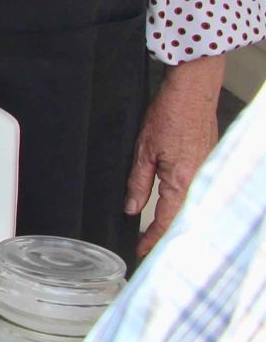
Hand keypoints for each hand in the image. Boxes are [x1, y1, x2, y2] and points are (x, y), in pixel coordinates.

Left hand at [126, 61, 222, 255]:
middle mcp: (199, 181)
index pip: (166, 220)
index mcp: (181, 181)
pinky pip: (197, 192)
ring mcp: (208, 173)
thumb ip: (138, 183)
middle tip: (149, 248)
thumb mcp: (143, 150)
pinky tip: (176, 209)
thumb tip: (131, 208)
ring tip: (159, 235)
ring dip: (176, 222)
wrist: (194, 92)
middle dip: (166, 237)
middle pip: (183, 219)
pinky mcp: (209, 164)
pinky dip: (185, 205)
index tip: (141, 250)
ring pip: (191, 207)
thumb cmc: (170, 114)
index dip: (152, 238)